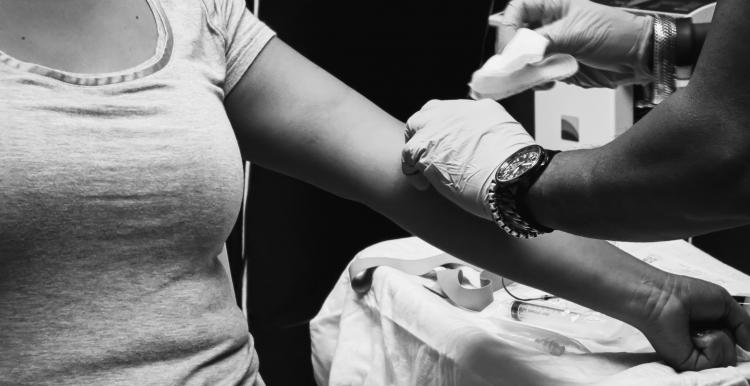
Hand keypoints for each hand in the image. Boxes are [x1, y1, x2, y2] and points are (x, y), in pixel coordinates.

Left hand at [402, 99, 534, 219]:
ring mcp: (439, 126)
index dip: (448, 130)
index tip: (451, 147)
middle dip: (427, 131)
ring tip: (423, 169)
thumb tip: (490, 153)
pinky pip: (407, 154)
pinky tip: (423, 185)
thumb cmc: (520, 172)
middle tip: (430, 154)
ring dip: (416, 147)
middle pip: (431, 111)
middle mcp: (458, 112)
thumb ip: (494, 139)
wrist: (515, 178)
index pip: (455, 113)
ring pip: (414, 127)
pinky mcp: (424, 146)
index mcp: (482, 110)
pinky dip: (412, 171)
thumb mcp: (512, 144)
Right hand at [499, 0, 652, 87]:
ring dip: (523, 70)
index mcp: (553, 7)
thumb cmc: (617, 33)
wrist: (638, 58)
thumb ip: (545, 41)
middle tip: (513, 66)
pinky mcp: (558, 66)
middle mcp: (549, 26)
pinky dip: (536, 81)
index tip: (509, 47)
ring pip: (523, 59)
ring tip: (531, 76)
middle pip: (516, 37)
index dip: (508, 27)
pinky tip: (546, 82)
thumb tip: (521, 52)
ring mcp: (553, 47)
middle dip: (513, 53)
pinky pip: (536, 75)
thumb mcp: (577, 32)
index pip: (517, 10)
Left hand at [632, 273, 749, 370]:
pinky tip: (695, 336)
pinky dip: (713, 345)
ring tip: (700, 327)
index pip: (734, 344)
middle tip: (710, 322)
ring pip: (728, 359)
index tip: (739, 334)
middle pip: (733, 353)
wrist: (662, 296)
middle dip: (730, 335)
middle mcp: (702, 344)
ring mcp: (695, 355)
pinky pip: (716, 363)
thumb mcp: (725, 303)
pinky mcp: (688, 363)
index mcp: (710, 330)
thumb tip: (749, 345)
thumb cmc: (684, 293)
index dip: (739, 338)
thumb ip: (744, 324)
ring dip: (722, 339)